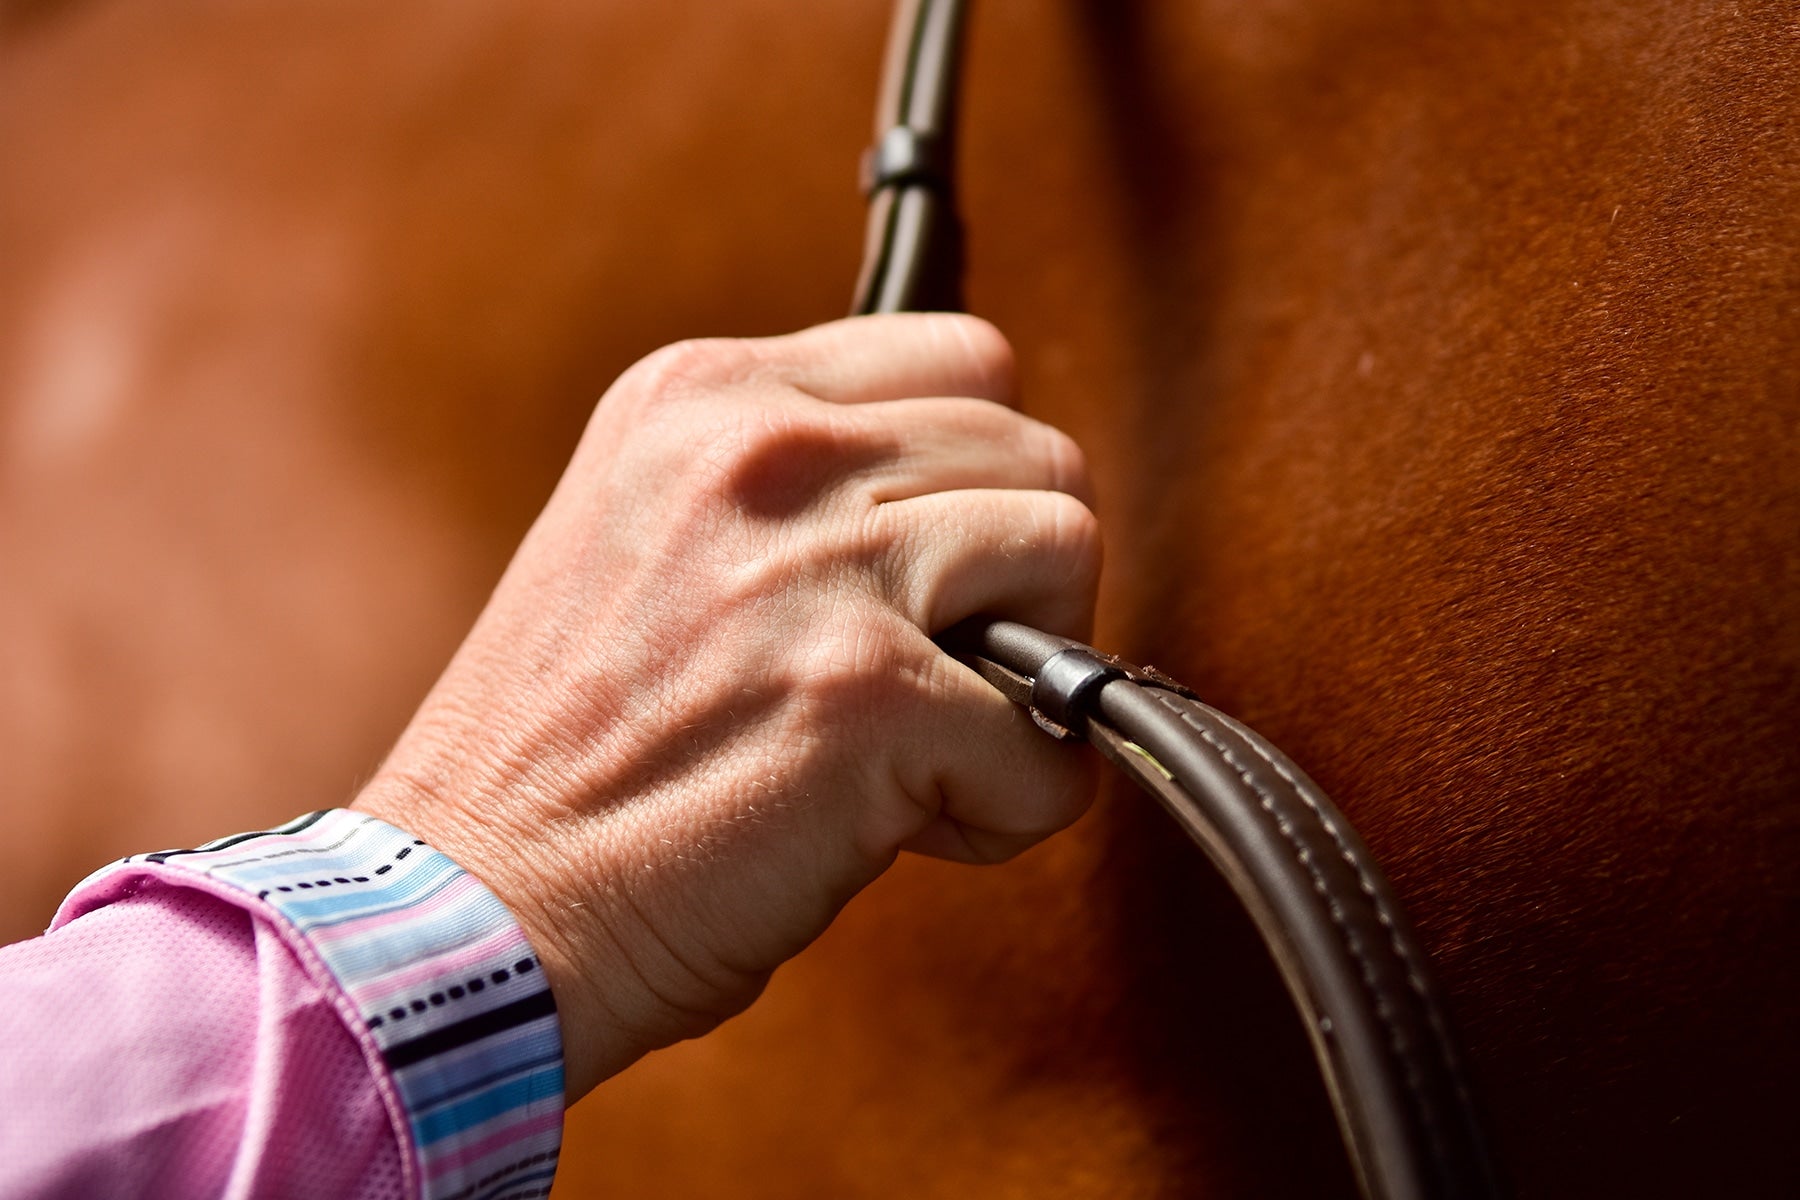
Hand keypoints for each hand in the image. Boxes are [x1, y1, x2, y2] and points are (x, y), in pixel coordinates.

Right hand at [353, 314, 1099, 1098]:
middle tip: (939, 668)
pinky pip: (1054, 740)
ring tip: (935, 738)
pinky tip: (917, 829)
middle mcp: (763, 449)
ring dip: (1034, 665)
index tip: (925, 572)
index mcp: (703, 394)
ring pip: (1067, 548)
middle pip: (1034, 448)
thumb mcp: (642, 530)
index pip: (960, 358)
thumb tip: (957, 499)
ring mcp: (819, 564)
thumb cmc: (558, 756)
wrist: (472, 906)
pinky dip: (1012, 804)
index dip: (973, 478)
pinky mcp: (869, 695)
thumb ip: (785, 484)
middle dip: (1018, 573)